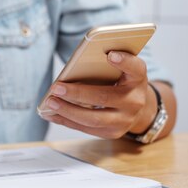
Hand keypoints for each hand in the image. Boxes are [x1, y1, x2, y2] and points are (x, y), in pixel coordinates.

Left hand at [41, 51, 155, 138]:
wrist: (136, 107)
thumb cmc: (120, 81)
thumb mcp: (120, 70)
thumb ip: (104, 65)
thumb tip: (72, 68)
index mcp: (137, 78)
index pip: (136, 68)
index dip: (125, 61)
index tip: (110, 55)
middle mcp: (135, 101)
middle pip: (105, 97)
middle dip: (77, 93)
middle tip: (56, 87)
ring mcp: (125, 120)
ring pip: (93, 118)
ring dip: (67, 110)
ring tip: (50, 102)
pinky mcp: (112, 133)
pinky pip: (85, 128)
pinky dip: (65, 120)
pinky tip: (50, 113)